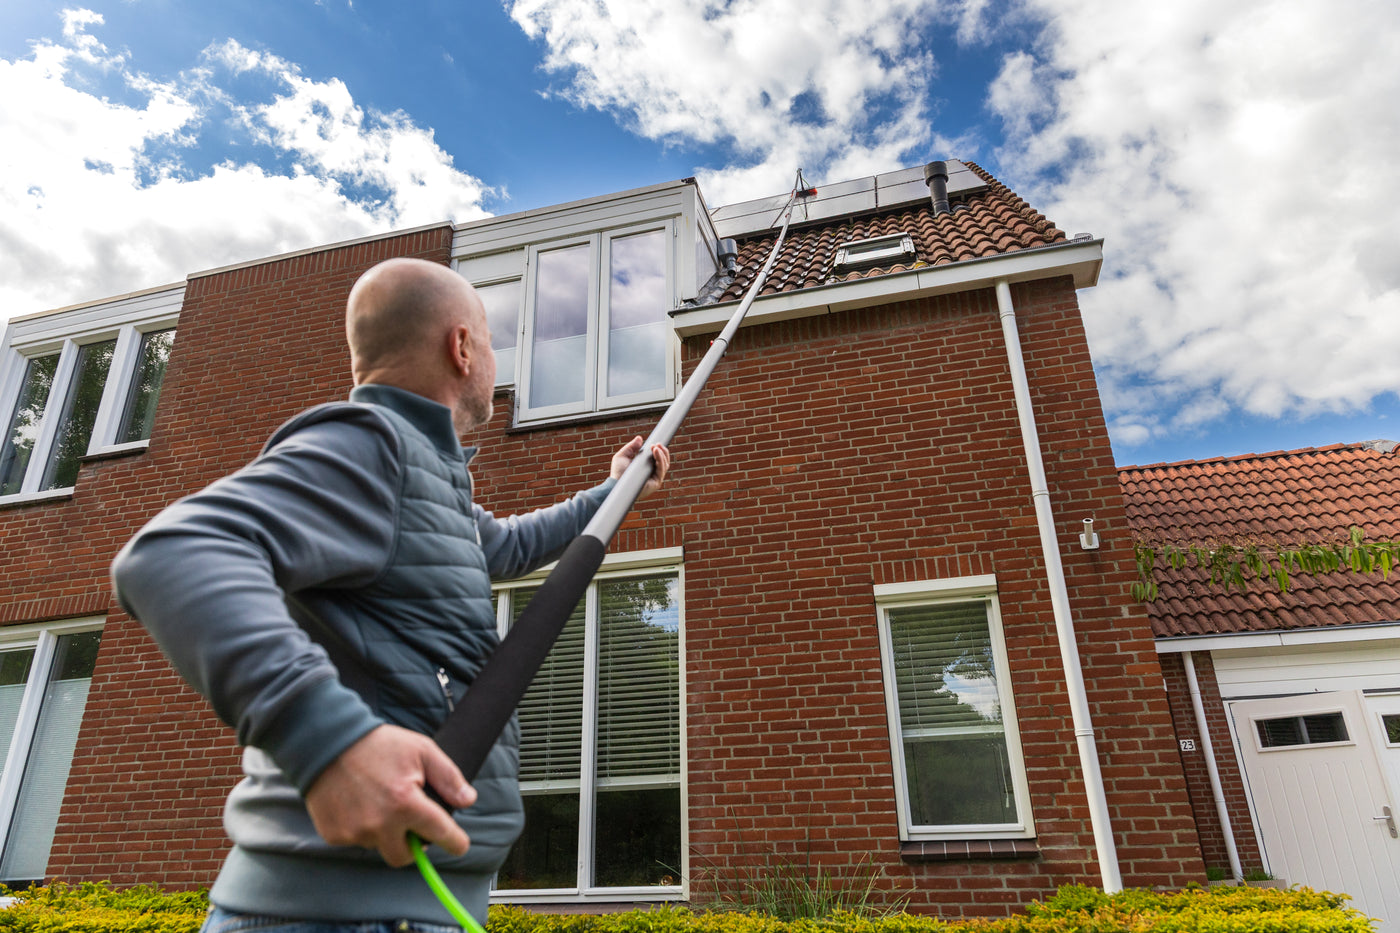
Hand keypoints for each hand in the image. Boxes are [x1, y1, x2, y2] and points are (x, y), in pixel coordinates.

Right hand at [304, 724, 475, 866]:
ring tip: (379, 801)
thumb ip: (448, 777)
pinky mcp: (334, 834)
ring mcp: (354, 832)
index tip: (459, 846)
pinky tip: (358, 803)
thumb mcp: (421, 750)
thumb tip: (468, 800)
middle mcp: (380, 824)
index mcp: (405, 804)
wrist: (327, 741)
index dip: (455, 842)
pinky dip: (361, 828)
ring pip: (379, 846)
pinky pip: (356, 840)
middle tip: (411, 822)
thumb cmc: (378, 744)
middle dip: (413, 844)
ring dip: (384, 832)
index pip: (440, 834)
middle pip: (405, 855)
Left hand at [610, 436, 670, 498]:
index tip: (656, 443)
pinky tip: (656, 452)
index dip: (660, 451)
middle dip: (663, 451)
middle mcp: (652, 474)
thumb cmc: (618, 473)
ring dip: (662, 454)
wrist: (616, 483)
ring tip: (655, 447)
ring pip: (665, 465)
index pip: (658, 459)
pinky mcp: (655, 483)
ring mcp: (654, 479)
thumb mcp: (623, 456)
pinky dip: (661, 460)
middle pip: (664, 461)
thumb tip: (639, 438)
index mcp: (646, 468)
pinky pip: (662, 470)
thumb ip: (631, 447)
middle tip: (657, 444)